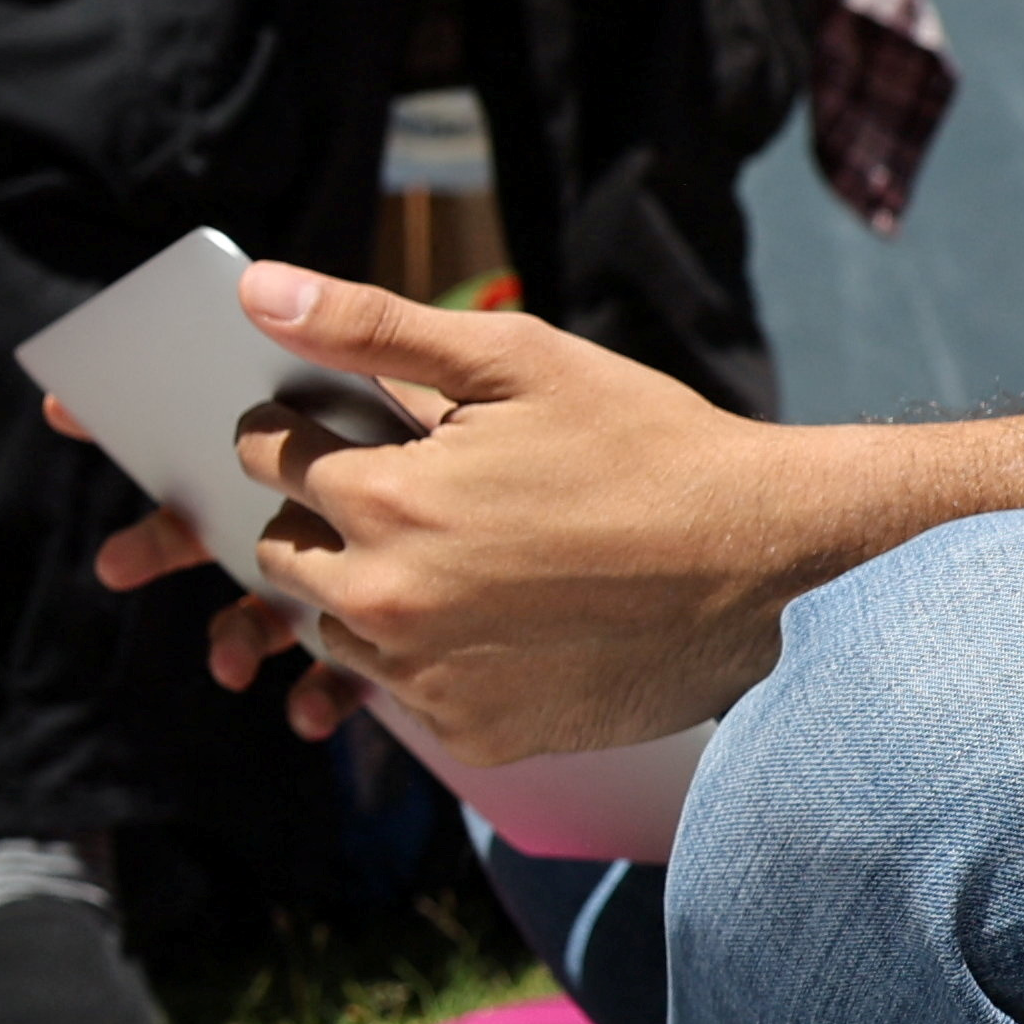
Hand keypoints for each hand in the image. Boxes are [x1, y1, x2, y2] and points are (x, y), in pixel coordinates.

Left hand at [77, 264, 831, 760]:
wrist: (766, 558)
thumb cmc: (644, 444)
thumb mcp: (513, 360)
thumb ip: (369, 327)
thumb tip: (257, 290)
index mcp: (383, 501)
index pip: (266, 458)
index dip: (297, 432)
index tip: (332, 427)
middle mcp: (387, 601)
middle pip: (281, 554)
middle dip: (321, 515)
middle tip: (402, 491)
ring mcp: (427, 678)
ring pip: (335, 628)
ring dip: (366, 590)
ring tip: (456, 553)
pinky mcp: (472, 734)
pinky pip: (402, 692)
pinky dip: (427, 657)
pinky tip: (496, 617)